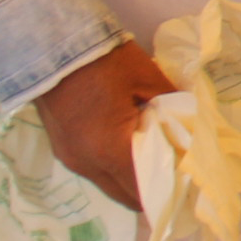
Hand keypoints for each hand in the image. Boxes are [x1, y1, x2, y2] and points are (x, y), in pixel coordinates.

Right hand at [36, 39, 180, 210]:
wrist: (49, 44)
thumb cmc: (103, 61)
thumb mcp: (147, 80)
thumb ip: (172, 107)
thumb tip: (191, 126)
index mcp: (110, 150)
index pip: (145, 191)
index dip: (170, 191)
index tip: (189, 185)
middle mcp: (87, 164)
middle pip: (126, 196)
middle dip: (152, 191)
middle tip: (176, 175)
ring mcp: (70, 158)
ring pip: (109, 185)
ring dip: (131, 180)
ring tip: (155, 160)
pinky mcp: (62, 149)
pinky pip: (94, 170)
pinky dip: (114, 168)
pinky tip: (129, 148)